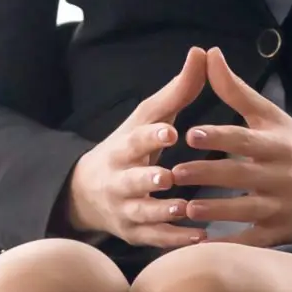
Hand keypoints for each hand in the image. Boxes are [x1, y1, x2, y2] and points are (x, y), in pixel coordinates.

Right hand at [64, 47, 209, 247]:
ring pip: (141, 213)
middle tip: (168, 177)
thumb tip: (202, 52)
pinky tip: (199, 238)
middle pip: (131, 180)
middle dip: (147, 178)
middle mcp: (120, 180)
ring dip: (161, 212)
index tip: (171, 130)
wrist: (89, 193)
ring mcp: (125, 209)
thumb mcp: (148, 119)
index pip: (136, 140)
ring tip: (184, 209)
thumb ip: (177, 91)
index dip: (151, 136)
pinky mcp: (134, 232)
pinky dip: (174, 239)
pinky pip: (153, 238)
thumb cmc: (130, 148)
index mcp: (123, 149)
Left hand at [172, 48, 291, 247]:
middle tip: (174, 173)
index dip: (219, 137)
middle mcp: (282, 175)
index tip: (190, 134)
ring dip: (215, 210)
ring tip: (185, 208)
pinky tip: (201, 244)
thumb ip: (237, 90)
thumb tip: (209, 54)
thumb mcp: (274, 117)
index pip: (245, 139)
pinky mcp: (280, 233)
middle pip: (241, 175)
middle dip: (208, 175)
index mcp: (278, 144)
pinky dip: (228, 244)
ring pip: (245, 210)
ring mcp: (282, 206)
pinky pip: (251, 240)